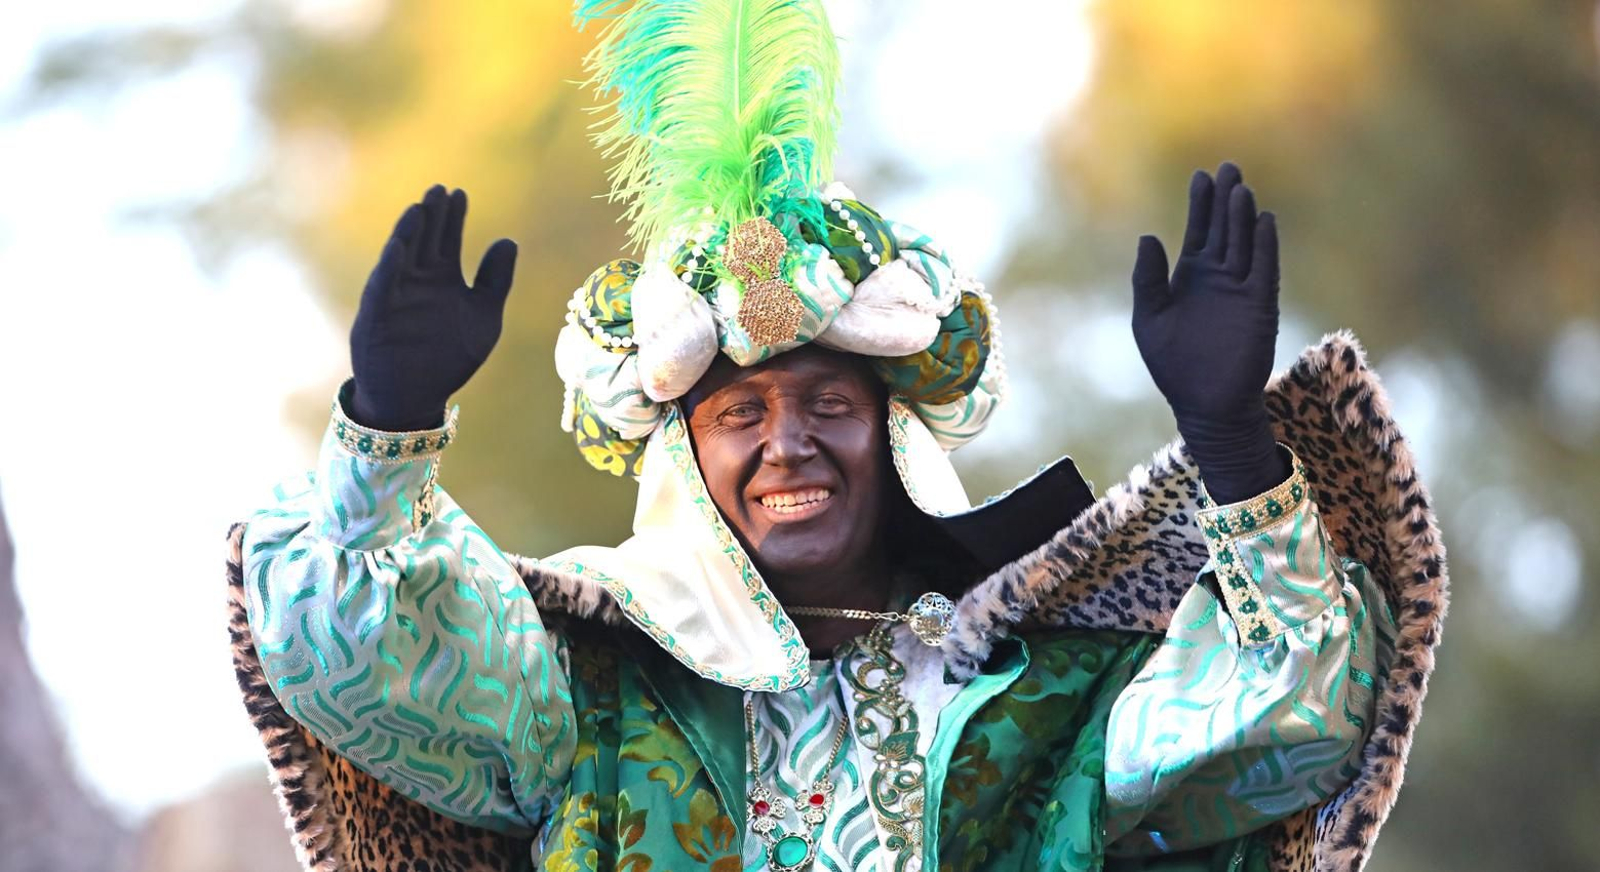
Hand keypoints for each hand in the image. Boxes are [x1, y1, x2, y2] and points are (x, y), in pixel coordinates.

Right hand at [348, 185, 517, 430]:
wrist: (416, 397)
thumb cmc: (450, 358)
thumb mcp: (485, 319)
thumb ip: (496, 282)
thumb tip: (508, 240)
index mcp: (442, 280)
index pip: (447, 240)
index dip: (453, 217)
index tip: (460, 193)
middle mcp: (417, 282)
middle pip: (424, 240)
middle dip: (431, 216)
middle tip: (439, 190)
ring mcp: (396, 297)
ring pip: (400, 257)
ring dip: (408, 234)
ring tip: (419, 209)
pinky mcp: (377, 317)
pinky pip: (381, 289)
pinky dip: (388, 268)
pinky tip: (397, 247)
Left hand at [1130, 162, 1284, 502]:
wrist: (1206, 405)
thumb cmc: (1174, 366)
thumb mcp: (1149, 319)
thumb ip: (1148, 279)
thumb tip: (1149, 236)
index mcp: (1189, 279)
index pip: (1199, 232)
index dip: (1201, 205)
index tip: (1201, 176)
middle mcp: (1218, 278)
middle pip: (1223, 229)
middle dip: (1224, 200)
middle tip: (1228, 167)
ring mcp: (1241, 290)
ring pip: (1244, 244)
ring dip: (1242, 217)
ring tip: (1240, 188)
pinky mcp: (1260, 306)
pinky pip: (1264, 269)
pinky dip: (1265, 245)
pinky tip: (1263, 220)